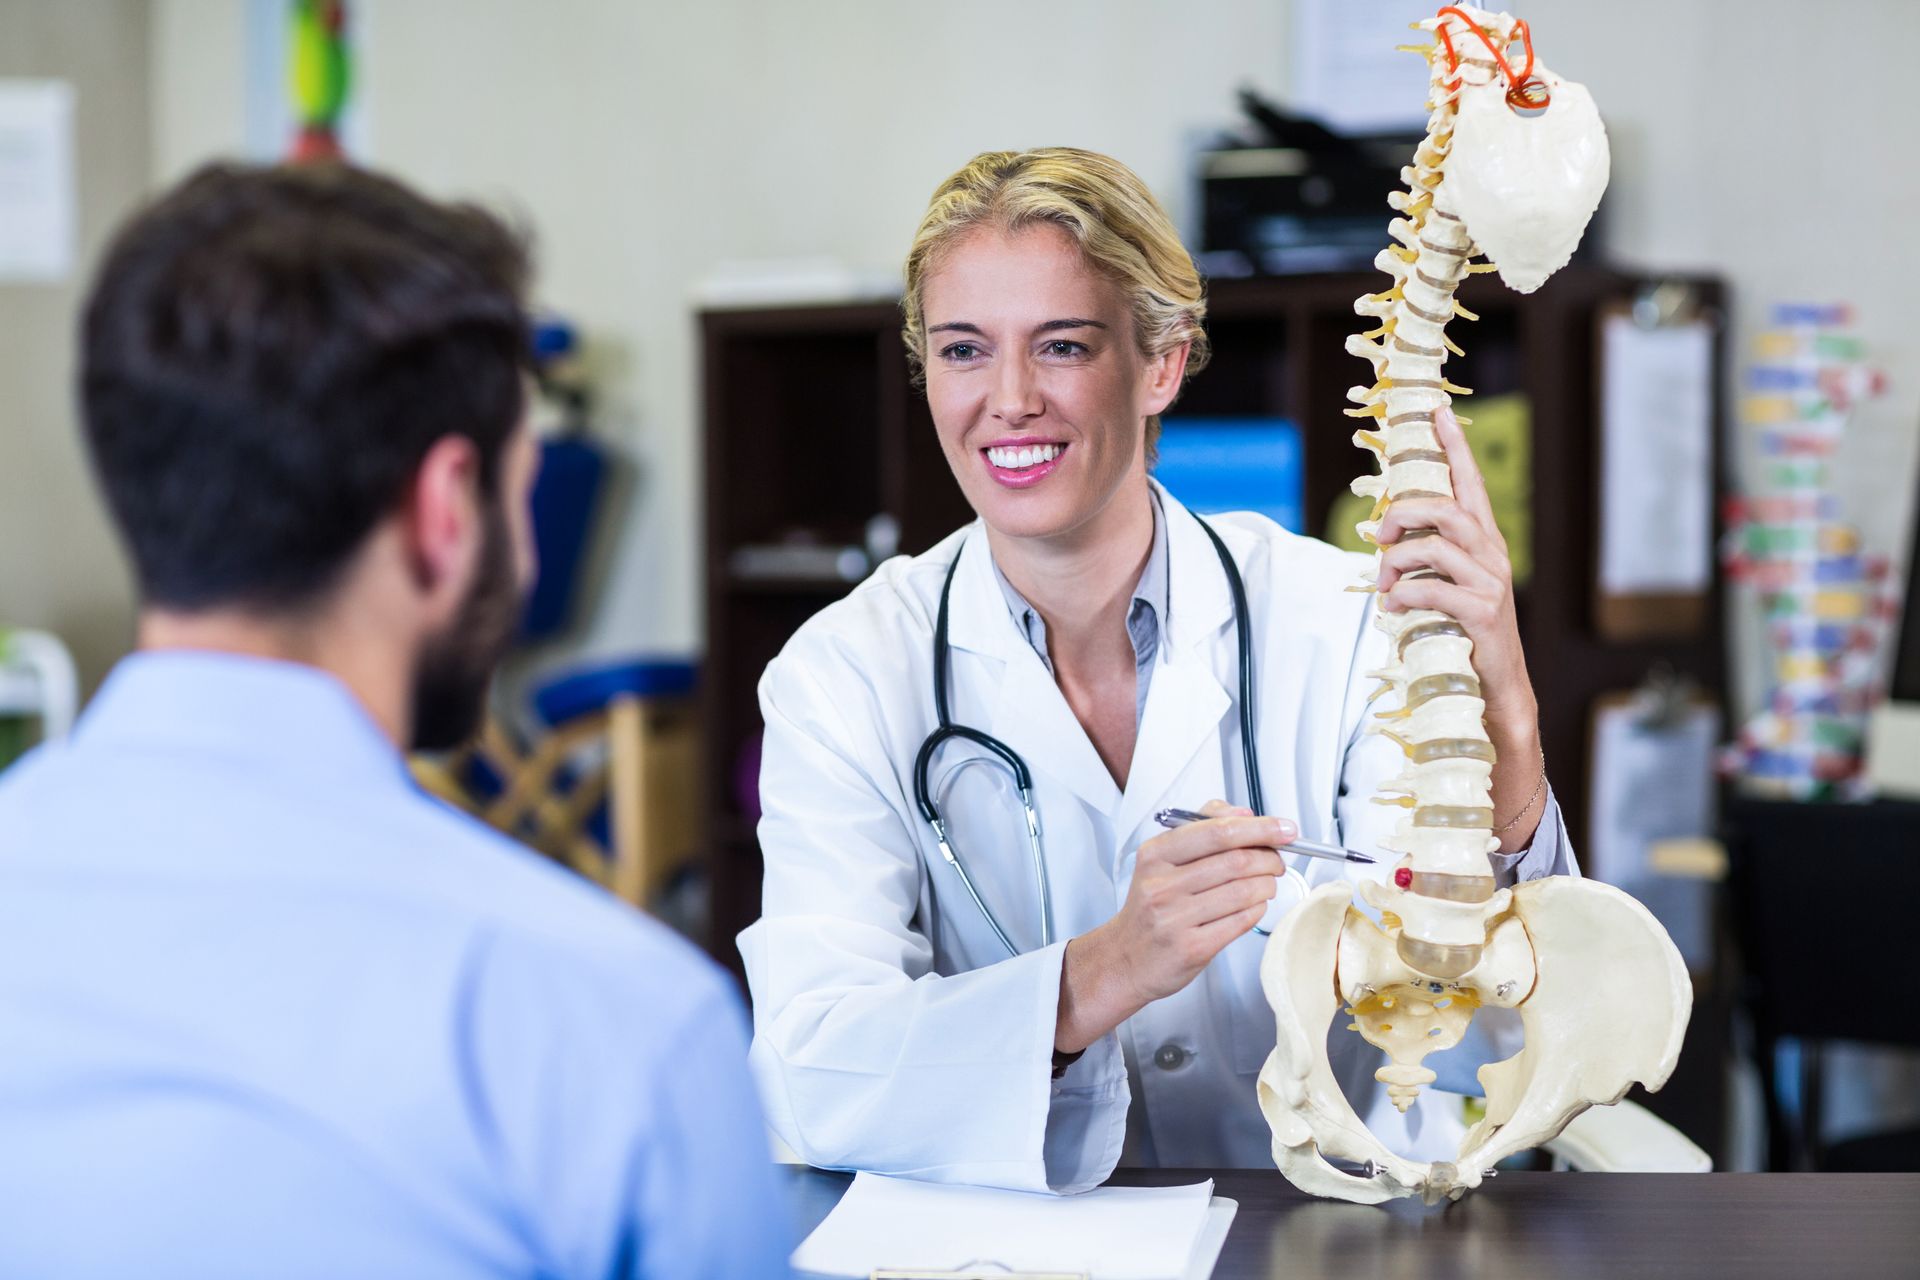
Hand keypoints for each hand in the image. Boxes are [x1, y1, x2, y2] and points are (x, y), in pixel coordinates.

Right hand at [1055, 801, 1294, 1053]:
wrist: (1125, 958)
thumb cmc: (1151, 907)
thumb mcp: (1162, 860)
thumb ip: (1201, 828)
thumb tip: (1243, 812)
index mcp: (1155, 854)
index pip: (1217, 830)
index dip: (1260, 827)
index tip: (1285, 828)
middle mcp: (1162, 884)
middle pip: (1236, 861)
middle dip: (1270, 858)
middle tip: (1277, 861)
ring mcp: (1175, 918)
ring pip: (1244, 891)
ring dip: (1268, 885)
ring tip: (1267, 884)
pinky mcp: (1191, 947)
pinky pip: (1241, 922)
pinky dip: (1258, 910)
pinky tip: (1254, 906)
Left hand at [1373, 404, 1544, 847]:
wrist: (1493, 689)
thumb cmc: (1461, 635)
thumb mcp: (1443, 587)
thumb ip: (1424, 559)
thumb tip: (1385, 538)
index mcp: (1483, 543)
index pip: (1470, 485)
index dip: (1453, 448)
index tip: (1435, 412)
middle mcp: (1493, 555)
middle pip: (1448, 508)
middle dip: (1407, 510)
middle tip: (1379, 530)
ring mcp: (1491, 583)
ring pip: (1439, 545)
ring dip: (1401, 556)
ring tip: (1385, 581)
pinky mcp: (1483, 613)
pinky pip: (1435, 590)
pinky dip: (1406, 595)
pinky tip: (1393, 607)